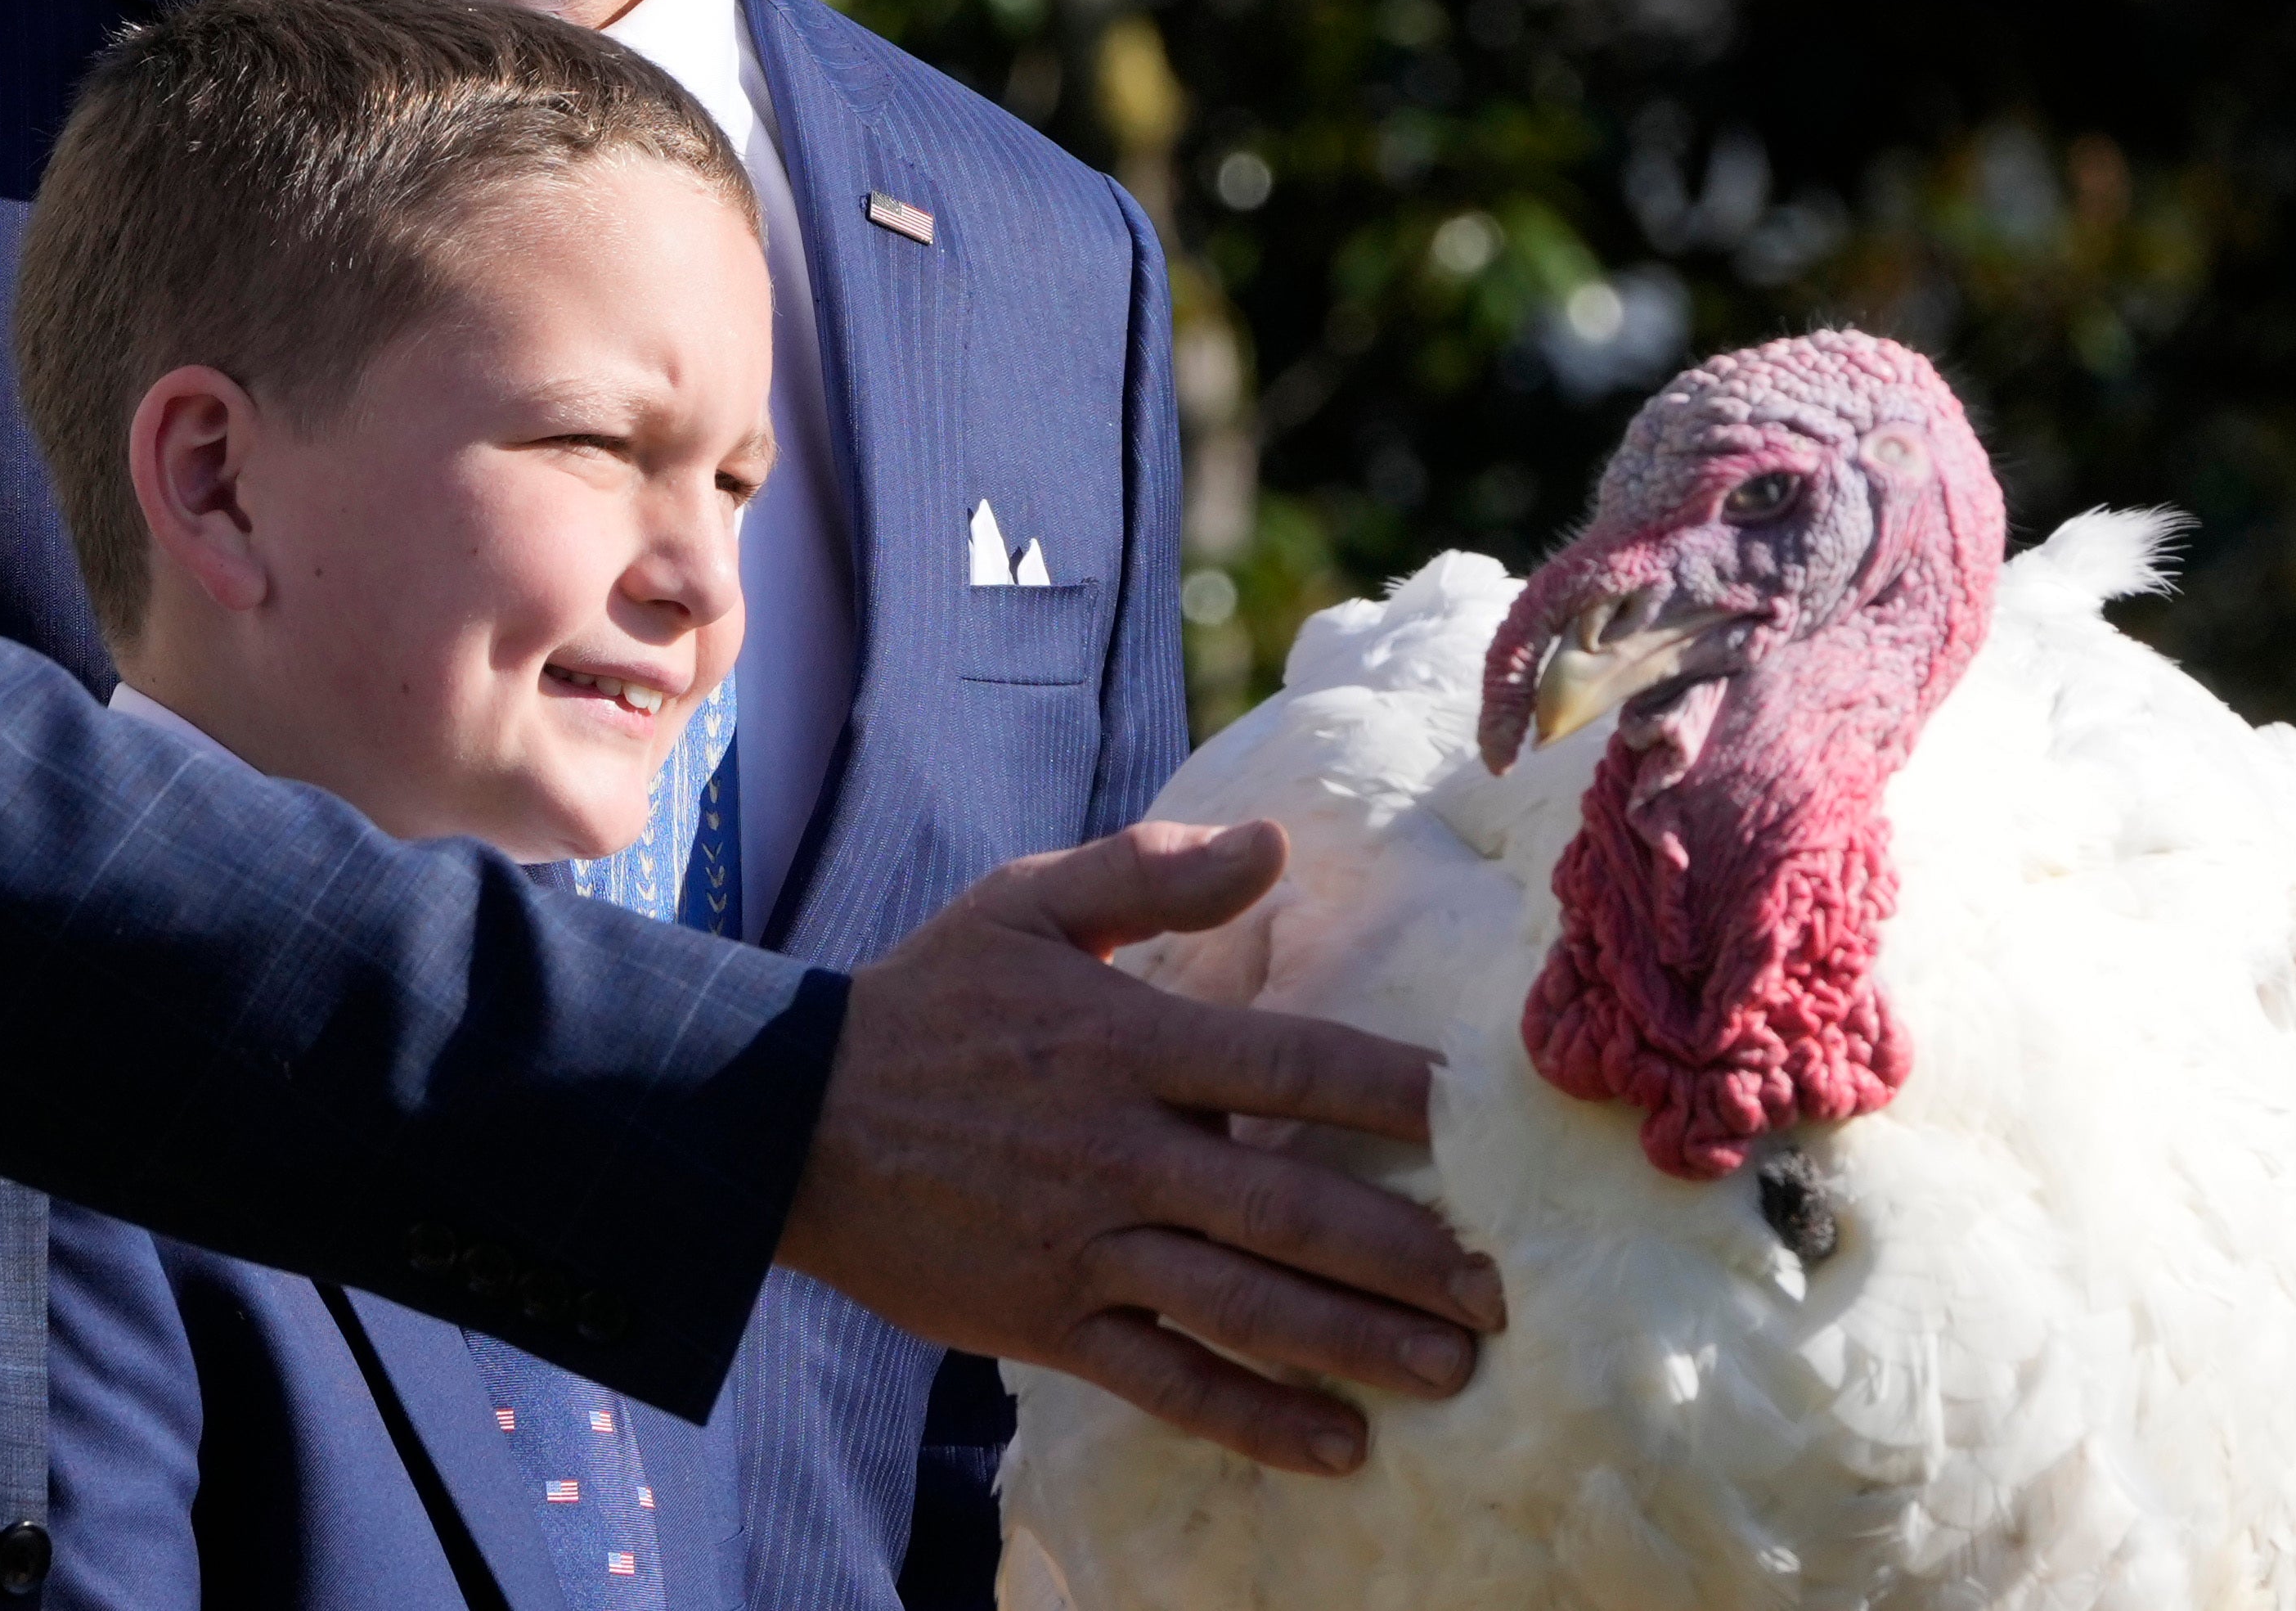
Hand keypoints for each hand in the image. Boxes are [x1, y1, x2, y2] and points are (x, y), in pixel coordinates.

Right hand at [773, 818, 1502, 1474]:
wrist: (789, 1119)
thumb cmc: (925, 1000)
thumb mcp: (1023, 904)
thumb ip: (1150, 874)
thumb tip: (1278, 846)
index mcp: (1126, 1041)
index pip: (1293, 1065)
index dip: (1397, 1092)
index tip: (1483, 1118)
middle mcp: (1120, 1149)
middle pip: (1292, 1206)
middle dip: (1409, 1251)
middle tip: (1505, 1286)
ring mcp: (1086, 1245)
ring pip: (1245, 1303)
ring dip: (1357, 1343)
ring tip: (1454, 1372)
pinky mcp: (1050, 1322)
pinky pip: (1167, 1380)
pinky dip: (1253, 1420)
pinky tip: (1336, 1449)